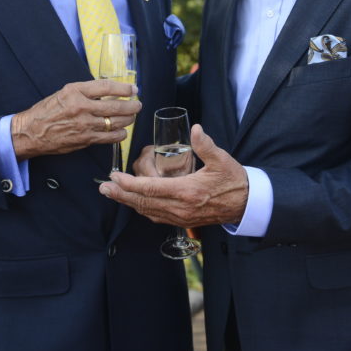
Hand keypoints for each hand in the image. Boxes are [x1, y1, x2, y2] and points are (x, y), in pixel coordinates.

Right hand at [11, 79, 139, 160]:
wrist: (31, 132)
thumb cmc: (47, 111)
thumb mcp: (64, 93)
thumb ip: (85, 91)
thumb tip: (109, 92)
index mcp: (76, 91)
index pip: (107, 87)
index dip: (124, 88)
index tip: (133, 89)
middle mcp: (82, 107)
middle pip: (116, 106)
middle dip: (132, 105)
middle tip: (138, 104)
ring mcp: (85, 125)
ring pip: (115, 122)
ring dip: (128, 119)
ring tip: (132, 117)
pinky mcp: (85, 139)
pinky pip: (109, 137)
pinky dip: (119, 134)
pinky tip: (122, 132)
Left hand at [98, 124, 248, 227]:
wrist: (246, 204)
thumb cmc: (234, 180)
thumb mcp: (222, 160)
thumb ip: (206, 145)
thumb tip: (196, 130)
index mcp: (187, 191)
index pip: (150, 189)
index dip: (129, 184)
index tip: (115, 177)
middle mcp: (180, 207)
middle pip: (143, 202)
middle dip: (121, 194)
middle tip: (104, 187)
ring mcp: (180, 217)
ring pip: (147, 211)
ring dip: (128, 202)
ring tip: (113, 194)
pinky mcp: (183, 220)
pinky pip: (156, 216)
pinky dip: (142, 208)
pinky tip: (134, 202)